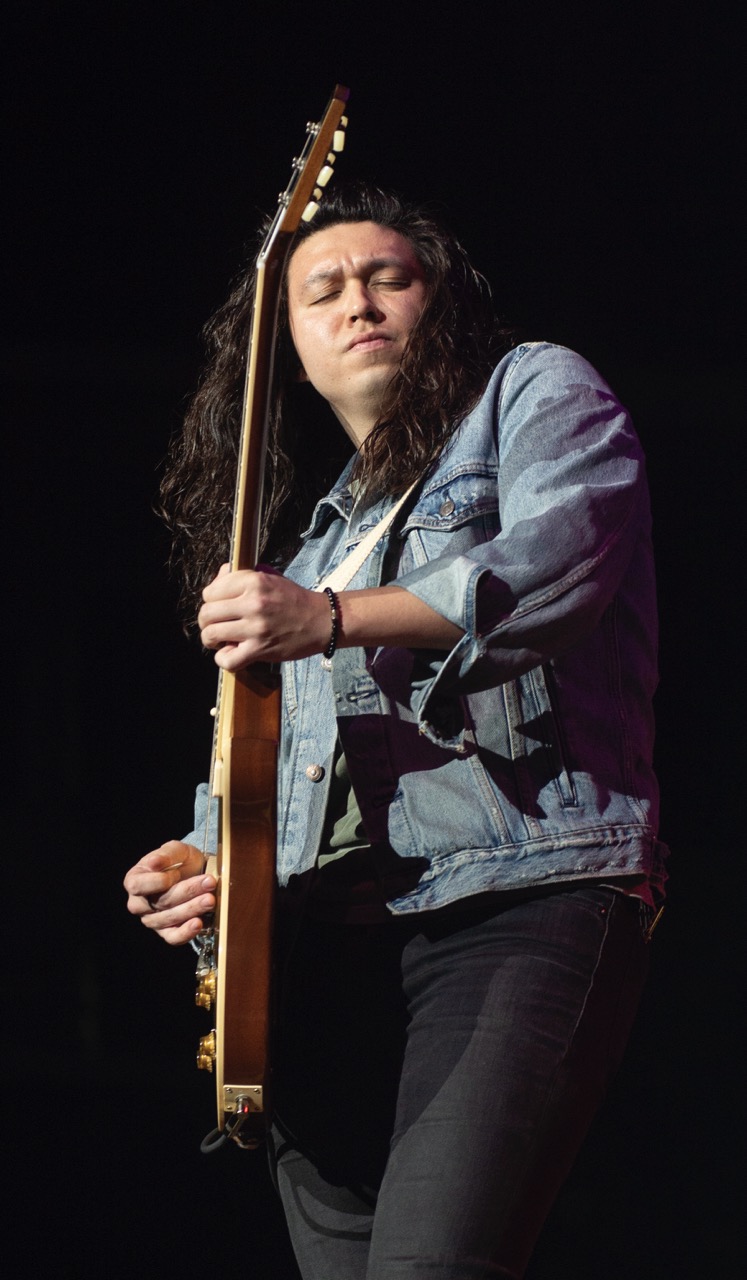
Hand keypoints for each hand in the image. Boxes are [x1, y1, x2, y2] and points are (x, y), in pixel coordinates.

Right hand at [123, 841, 215, 945]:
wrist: (194, 874)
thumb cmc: (180, 862)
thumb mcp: (176, 850)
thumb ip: (166, 854)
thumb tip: (154, 862)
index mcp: (134, 880)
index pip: (139, 885)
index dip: (159, 881)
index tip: (177, 873)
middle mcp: (138, 903)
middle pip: (161, 902)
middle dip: (188, 892)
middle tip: (209, 882)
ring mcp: (151, 920)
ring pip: (170, 919)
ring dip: (193, 908)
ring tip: (210, 899)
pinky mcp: (166, 932)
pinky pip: (173, 938)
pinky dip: (186, 932)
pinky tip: (198, 923)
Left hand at [198, 564, 329, 669]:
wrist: (322, 620)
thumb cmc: (294, 599)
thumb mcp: (269, 577)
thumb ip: (242, 575)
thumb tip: (219, 577)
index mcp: (254, 581)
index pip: (211, 591)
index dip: (210, 600)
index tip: (218, 606)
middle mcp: (253, 602)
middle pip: (206, 613)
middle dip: (207, 621)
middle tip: (216, 625)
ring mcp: (256, 627)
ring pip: (211, 635)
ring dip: (211, 640)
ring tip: (220, 640)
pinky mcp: (261, 649)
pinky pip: (227, 659)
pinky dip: (223, 659)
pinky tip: (231, 653)